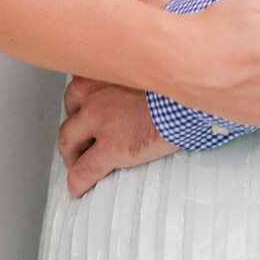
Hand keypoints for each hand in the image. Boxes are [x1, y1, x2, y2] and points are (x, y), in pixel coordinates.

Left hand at [58, 76, 173, 198]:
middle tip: (78, 141)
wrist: (191, 101)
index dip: (79, 106)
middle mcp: (94, 94)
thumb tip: (137, 91)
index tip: (83, 114)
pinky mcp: (110, 148)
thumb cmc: (176, 87)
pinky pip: (84, 170)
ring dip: (72, 154)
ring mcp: (99, 122)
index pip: (78, 89)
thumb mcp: (149, 72)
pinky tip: (78, 188)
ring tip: (78, 164)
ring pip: (68, 141)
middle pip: (69, 114)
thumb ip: (133, 79)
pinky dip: (78, 181)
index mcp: (104, 72)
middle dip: (73, 129)